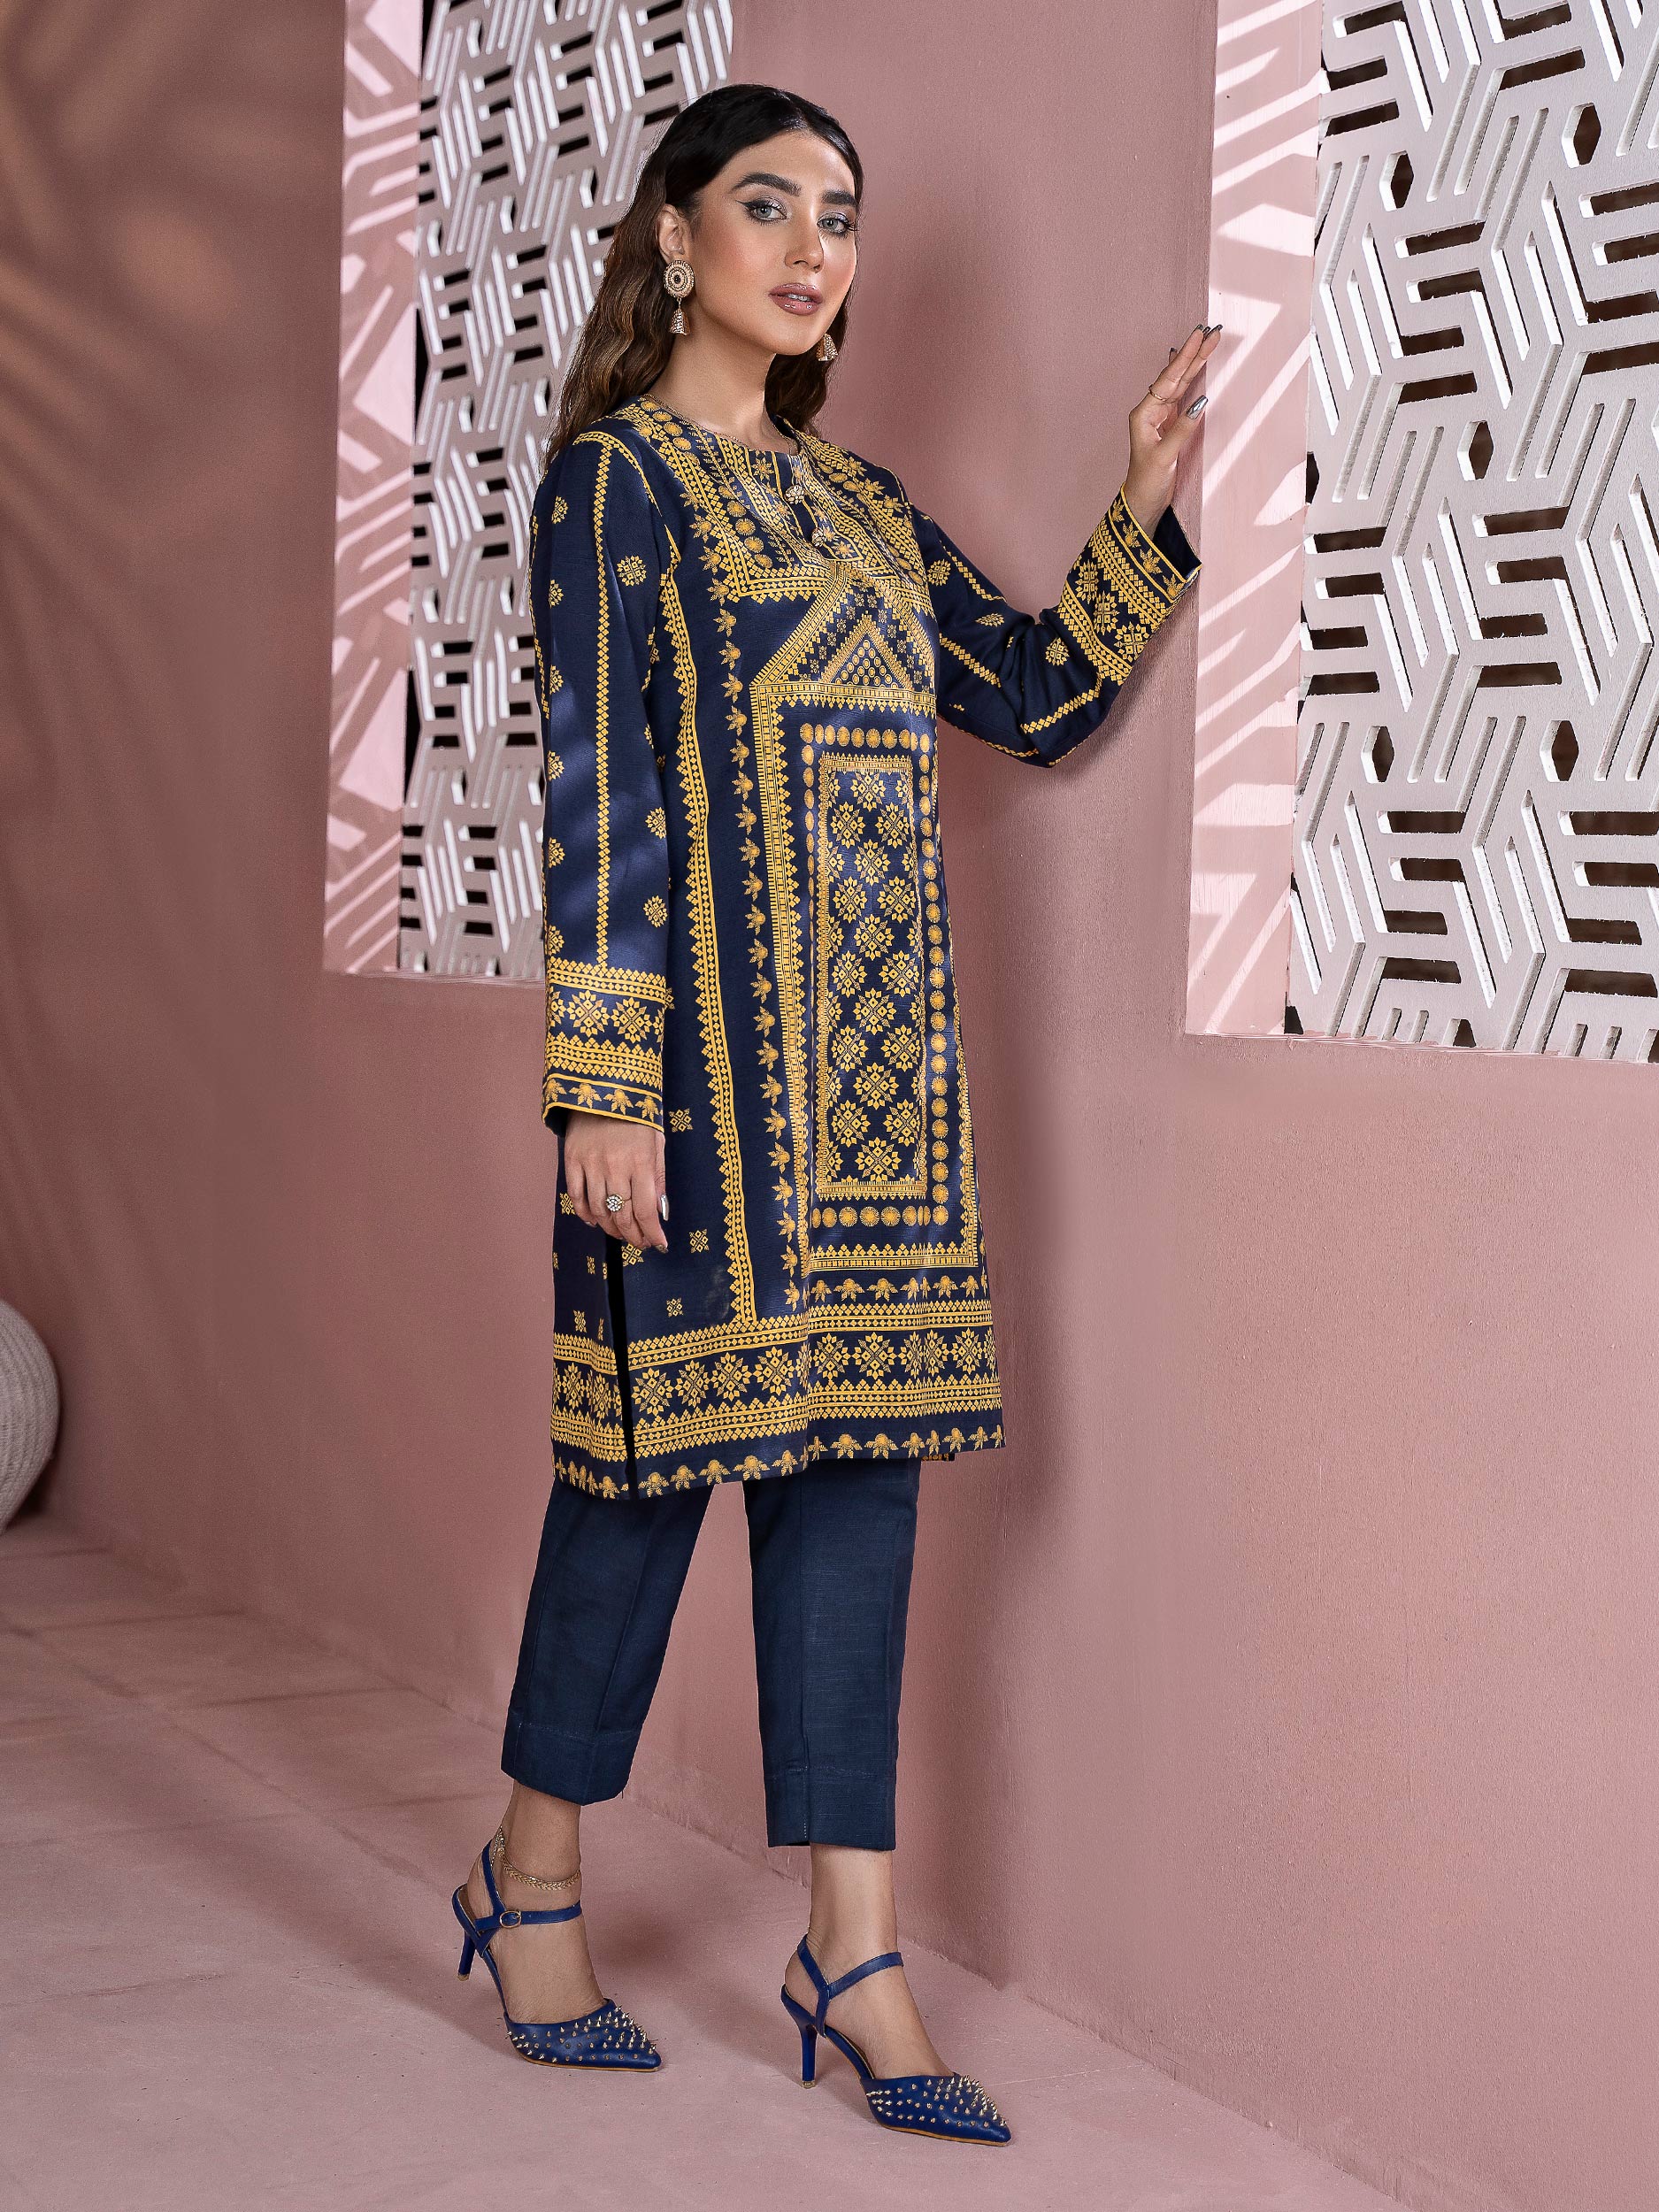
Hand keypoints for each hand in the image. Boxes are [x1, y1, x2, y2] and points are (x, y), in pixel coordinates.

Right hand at [562, 1112, 667, 1251]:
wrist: (604, 1087)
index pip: (645, 1210)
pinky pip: (576, 1196)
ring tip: (621, 1233)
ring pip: (599, 1210)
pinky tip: (594, 1222)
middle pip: (622, 1215)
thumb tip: (660, 1212)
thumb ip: (658, 1178)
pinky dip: (585, 1214)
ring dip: (611, 1228)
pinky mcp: (572, 1160)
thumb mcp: (656, 1143)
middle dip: (633, 1235)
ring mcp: (591, 1165)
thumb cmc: (637, 1116)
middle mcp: (615, 1167)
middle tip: (640, 1243)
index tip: (658, 1244)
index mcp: (640, 1162)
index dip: (652, 1233)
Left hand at [1122, 321, 1219, 536]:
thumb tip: (1201, 402)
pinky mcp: (1170, 425)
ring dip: (1195, 363)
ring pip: (1181, 383)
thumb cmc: (1147, 482)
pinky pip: (1183, 395)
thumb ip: (1182, 429)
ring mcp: (1161, 416)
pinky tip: (1193, 365)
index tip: (1199, 336)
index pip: (1168, 380)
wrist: (1142, 502)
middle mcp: (1151, 410)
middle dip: (1193, 353)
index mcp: (1144, 414)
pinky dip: (1191, 379)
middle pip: (1176, 376)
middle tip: (1210, 330)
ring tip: (1209, 341)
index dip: (1185, 358)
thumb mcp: (1165, 457)